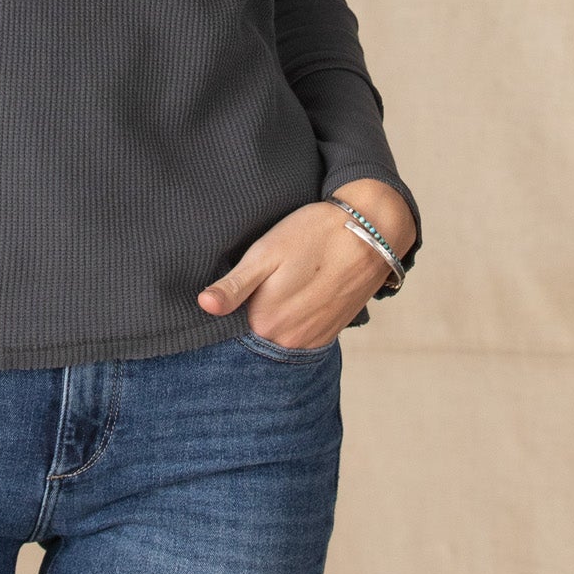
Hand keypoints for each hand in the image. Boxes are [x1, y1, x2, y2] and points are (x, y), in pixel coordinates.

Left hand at [195, 178, 413, 346]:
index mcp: (265, 322)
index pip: (229, 326)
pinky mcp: (329, 333)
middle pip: (254, 333)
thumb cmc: (313, 235)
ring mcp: (311, 339)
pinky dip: (292, 321)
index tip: (229, 287)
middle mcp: (288, 341)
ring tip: (277, 286)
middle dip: (247, 314)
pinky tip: (294, 296)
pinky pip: (299, 335)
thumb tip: (204, 306)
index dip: (227, 304)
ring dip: (272, 318)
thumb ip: (234, 286)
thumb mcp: (266, 253)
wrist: (370, 232)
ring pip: (278, 335)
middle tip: (257, 280)